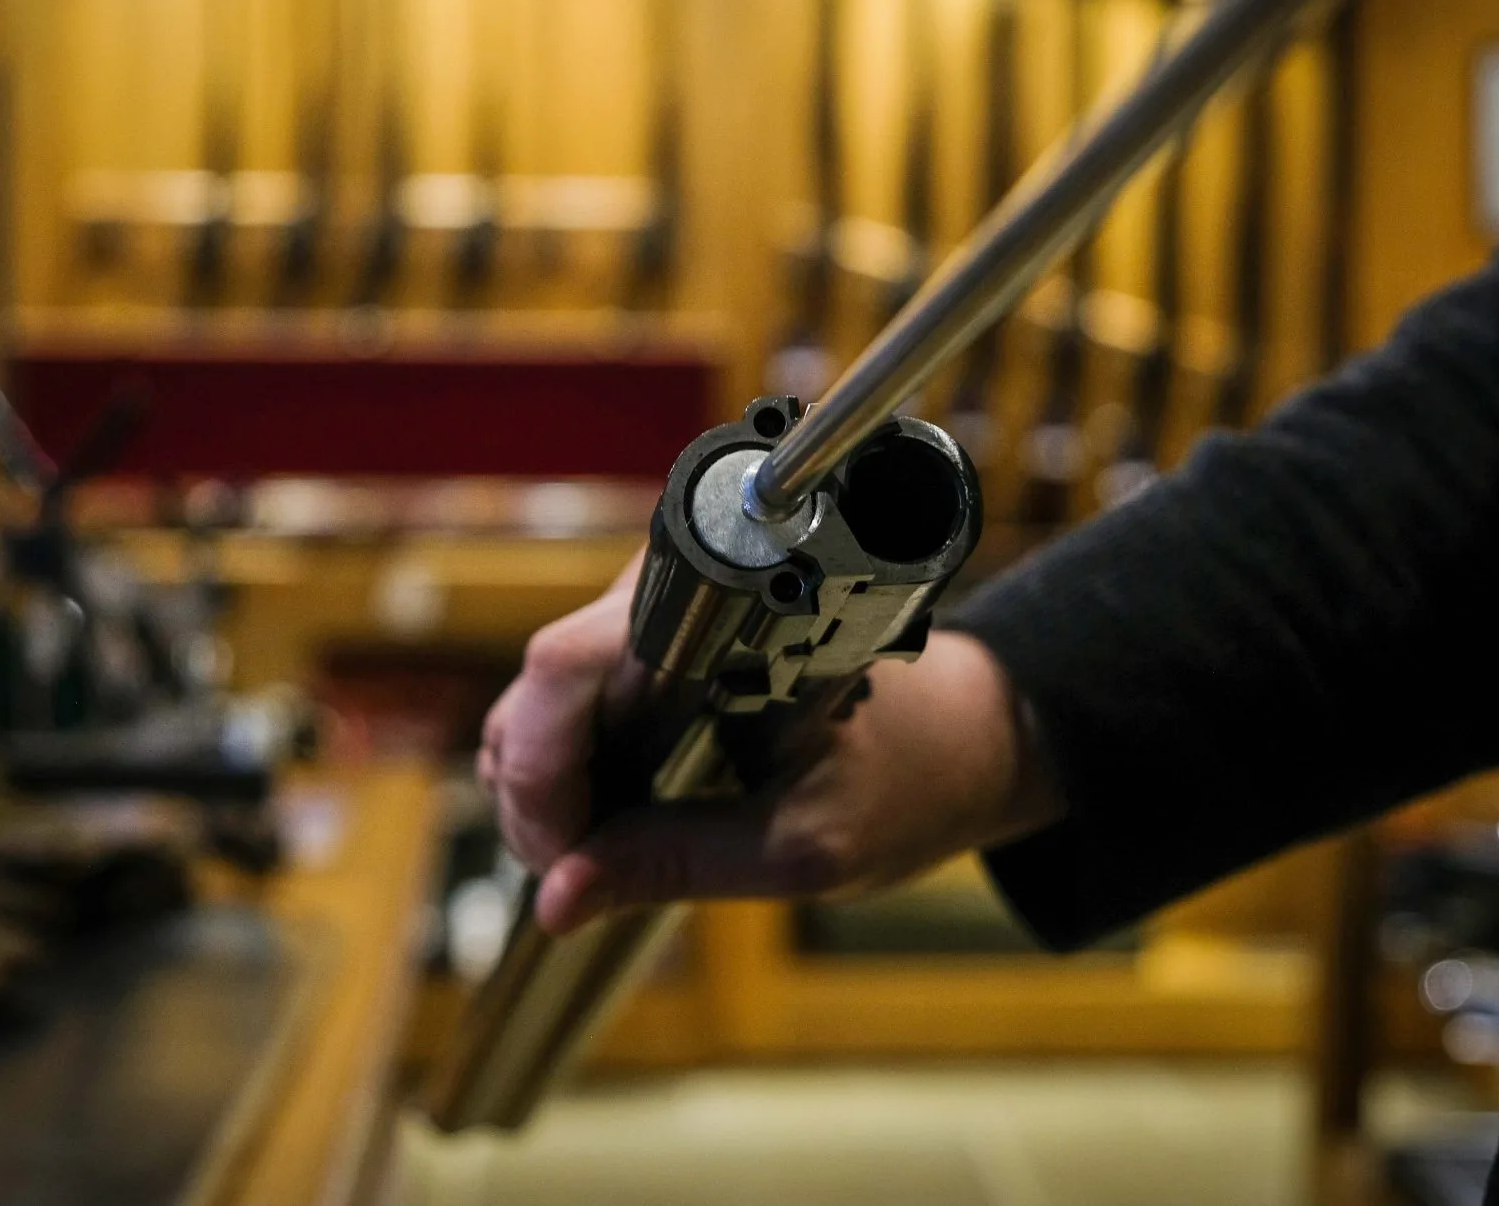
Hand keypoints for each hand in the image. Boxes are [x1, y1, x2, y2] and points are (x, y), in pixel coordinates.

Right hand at [477, 556, 1063, 934]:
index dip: (540, 767)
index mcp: (724, 622)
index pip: (565, 665)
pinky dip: (570, 766)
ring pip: (546, 692)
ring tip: (594, 859)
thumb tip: (555, 904)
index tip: (562, 858)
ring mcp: (661, 613)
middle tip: (574, 876)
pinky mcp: (656, 644)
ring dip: (545, 782)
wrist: (963, 738)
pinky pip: (575, 700)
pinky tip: (611, 823)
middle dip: (535, 790)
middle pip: (544, 681)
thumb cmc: (906, 780)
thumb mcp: (800, 848)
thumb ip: (675, 866)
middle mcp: (679, 594)